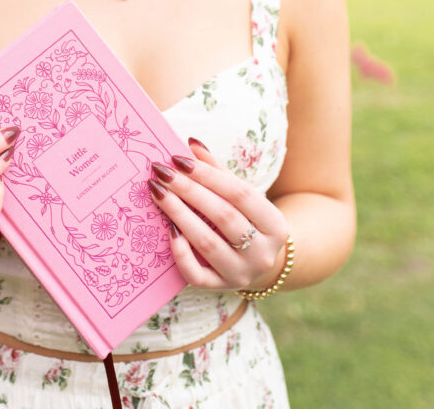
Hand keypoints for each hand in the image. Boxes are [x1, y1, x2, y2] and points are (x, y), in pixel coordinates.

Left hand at [149, 138, 287, 290]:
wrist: (262, 262)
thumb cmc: (248, 219)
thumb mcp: (244, 196)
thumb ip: (218, 171)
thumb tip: (192, 144)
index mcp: (275, 224)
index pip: (239, 193)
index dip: (208, 174)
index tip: (178, 158)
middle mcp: (262, 253)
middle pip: (222, 216)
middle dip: (188, 191)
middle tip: (161, 172)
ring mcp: (241, 274)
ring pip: (207, 243)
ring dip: (179, 214)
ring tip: (158, 192)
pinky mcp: (221, 289)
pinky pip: (196, 274)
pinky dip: (180, 252)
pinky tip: (168, 229)